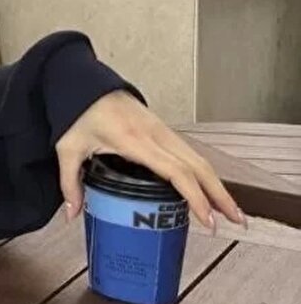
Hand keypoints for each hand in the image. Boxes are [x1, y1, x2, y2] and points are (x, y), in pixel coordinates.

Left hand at [55, 91, 243, 232]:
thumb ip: (70, 182)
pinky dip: (206, 174)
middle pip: (199, 167)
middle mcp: (156, 135)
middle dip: (220, 195)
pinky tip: (212, 191)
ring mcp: (163, 131)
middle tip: (235, 221)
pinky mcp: (164, 130)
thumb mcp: (68, 147)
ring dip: (218, 185)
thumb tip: (72, 215)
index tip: (207, 220)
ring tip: (232, 212)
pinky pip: (191, 154)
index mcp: (135, 140)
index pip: (176, 171)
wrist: (84, 82)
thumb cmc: (77, 112)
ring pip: (200, 160)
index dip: (195, 197)